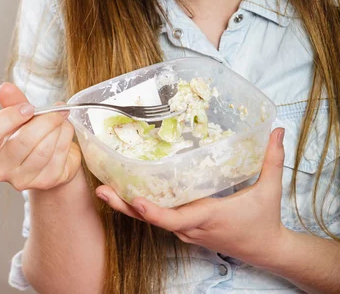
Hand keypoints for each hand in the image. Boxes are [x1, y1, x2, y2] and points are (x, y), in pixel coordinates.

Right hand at [0, 82, 81, 190]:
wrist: (51, 158)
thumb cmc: (30, 134)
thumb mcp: (20, 116)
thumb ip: (13, 102)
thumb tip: (5, 88)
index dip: (10, 116)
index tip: (28, 107)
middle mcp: (2, 167)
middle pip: (23, 141)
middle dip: (46, 120)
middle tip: (58, 108)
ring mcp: (23, 179)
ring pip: (45, 148)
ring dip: (58, 128)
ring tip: (62, 118)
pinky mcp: (46, 181)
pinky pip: (60, 154)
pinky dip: (66, 137)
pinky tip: (65, 132)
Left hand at [96, 127, 287, 268]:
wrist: (267, 250)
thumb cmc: (265, 221)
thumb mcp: (270, 190)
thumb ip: (272, 159)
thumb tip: (278, 130)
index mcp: (208, 216)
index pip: (175, 218)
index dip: (154, 212)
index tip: (135, 200)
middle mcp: (192, 226)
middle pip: (153, 219)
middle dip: (125, 205)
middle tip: (102, 188)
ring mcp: (187, 230)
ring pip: (153, 220)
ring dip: (129, 206)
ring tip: (107, 186)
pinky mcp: (187, 230)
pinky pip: (161, 219)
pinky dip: (144, 208)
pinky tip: (130, 192)